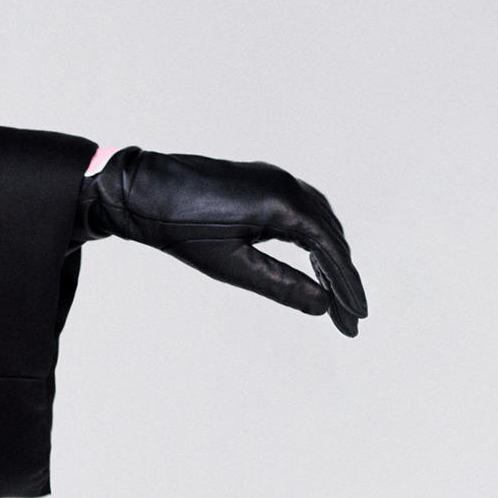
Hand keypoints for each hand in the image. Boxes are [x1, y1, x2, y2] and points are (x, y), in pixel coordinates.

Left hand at [81, 147, 365, 336]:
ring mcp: (275, 179)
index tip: (356, 318)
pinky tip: (312, 256)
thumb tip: (322, 307)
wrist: (141, 190)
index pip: (330, 250)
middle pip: (330, 236)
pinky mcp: (262, 180)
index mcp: (283, 204)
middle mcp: (287, 185)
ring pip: (319, 221)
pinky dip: (313, 237)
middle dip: (342, 277)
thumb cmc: (180, 228)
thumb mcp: (232, 266)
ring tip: (337, 293)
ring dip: (330, 256)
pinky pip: (301, 209)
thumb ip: (281, 285)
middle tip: (350, 317)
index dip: (346, 287)